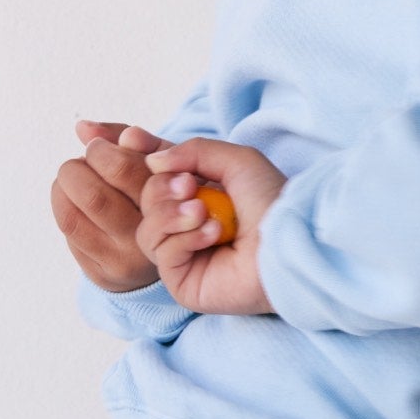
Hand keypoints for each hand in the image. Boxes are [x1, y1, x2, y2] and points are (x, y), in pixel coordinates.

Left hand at [52, 120, 175, 292]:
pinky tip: (78, 201)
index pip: (124, 170)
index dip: (101, 150)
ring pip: (72, 217)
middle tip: (82, 160)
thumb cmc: (172, 198)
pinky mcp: (103, 275)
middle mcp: (149, 239)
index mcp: (171, 204)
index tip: (98, 145)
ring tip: (76, 178)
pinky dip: (66, 208)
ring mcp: (123, 261)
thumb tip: (83, 128)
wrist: (178, 253)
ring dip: (64, 188)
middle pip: (93, 196)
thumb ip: (134, 142)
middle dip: (75, 169)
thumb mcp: (167, 166)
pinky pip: (70, 236)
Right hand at [139, 137, 287, 315]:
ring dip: (170, 214)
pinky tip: (214, 234)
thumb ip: (193, 151)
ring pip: (147, 228)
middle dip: (162, 188)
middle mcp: (190, 224)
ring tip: (203, 211)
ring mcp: (185, 254)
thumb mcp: (237, 161)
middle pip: (146, 200)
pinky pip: (161, 253)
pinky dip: (184, 238)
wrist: (289, 244)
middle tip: (190, 186)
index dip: (143, 157)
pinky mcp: (183, 281)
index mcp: (202, 194)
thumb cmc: (272, 203)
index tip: (130, 137)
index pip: (159, 175)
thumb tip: (153, 162)